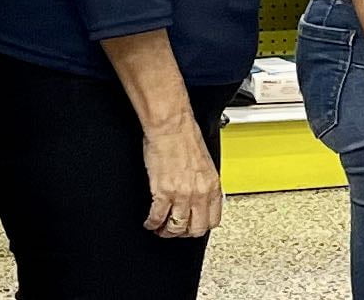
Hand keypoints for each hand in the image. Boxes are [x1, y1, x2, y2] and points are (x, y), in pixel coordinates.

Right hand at [141, 118, 221, 238]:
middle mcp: (200, 192)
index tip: (192, 227)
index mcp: (213, 186)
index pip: (213, 220)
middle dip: (183, 233)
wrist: (172, 129)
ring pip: (176, 227)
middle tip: (175, 230)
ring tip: (160, 228)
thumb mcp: (206, 166)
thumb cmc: (187, 141)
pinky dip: (152, 223)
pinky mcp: (163, 191)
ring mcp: (182, 194)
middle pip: (195, 229)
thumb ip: (205, 186)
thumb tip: (202, 200)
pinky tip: (150, 221)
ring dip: (166, 231)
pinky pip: (157, 217)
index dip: (201, 227)